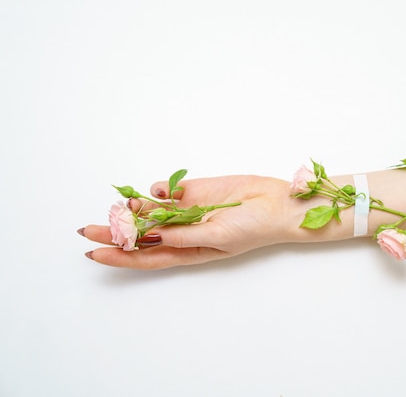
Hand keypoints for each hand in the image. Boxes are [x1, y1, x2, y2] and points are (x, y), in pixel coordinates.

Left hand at [80, 175, 295, 268]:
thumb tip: (154, 235)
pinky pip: (169, 191)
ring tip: (124, 204)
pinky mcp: (195, 191)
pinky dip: (160, 189)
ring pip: (152, 211)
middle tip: (89, 227)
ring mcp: (188, 210)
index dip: (120, 256)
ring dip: (136, 209)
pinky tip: (161, 189)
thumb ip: (186, 236)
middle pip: (142, 234)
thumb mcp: (218, 237)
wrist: (276, 203)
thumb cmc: (254, 228)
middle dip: (117, 231)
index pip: (146, 257)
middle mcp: (183, 232)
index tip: (95, 251)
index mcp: (188, 251)